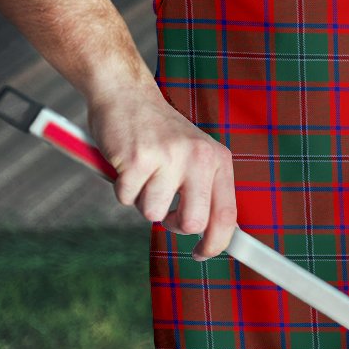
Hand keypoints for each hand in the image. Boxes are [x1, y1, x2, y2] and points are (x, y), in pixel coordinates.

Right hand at [88, 87, 236, 260]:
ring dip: (142, 200)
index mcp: (217, 159)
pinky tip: (127, 163)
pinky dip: (122, 188)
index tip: (202, 254)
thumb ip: (205, 190)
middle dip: (173, 224)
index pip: (227, 215)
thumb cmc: (159, 133)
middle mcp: (199, 157)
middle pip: (192, 223)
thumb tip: (213, 236)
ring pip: (153, 213)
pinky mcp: (137, 159)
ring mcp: (169, 157)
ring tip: (143, 172)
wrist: (127, 94)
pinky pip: (126, 198)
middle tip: (164, 209)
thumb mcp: (195, 155)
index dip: (216, 244)